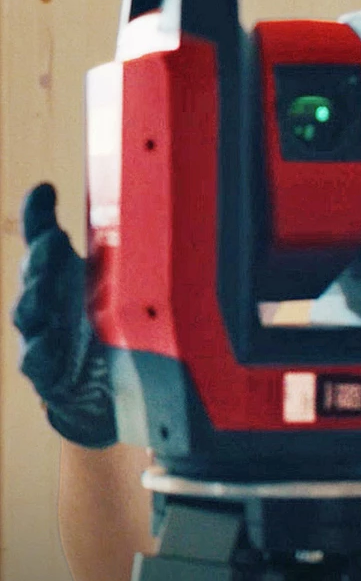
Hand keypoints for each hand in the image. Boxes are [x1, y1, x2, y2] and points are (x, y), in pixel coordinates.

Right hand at [11, 183, 116, 448]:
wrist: (103, 388)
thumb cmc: (99, 323)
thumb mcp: (113, 283)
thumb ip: (111, 245)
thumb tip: (106, 207)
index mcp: (58, 274)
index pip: (44, 240)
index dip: (40, 216)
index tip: (46, 192)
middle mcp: (44, 301)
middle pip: (33, 275)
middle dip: (39, 258)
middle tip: (50, 241)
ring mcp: (41, 336)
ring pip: (27, 315)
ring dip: (31, 302)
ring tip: (39, 290)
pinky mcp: (47, 372)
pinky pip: (34, 361)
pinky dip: (37, 352)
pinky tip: (43, 345)